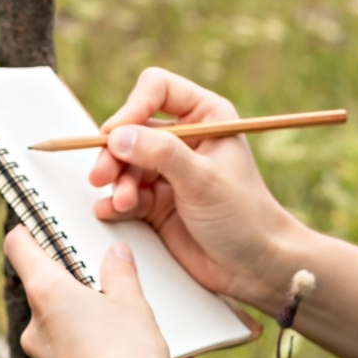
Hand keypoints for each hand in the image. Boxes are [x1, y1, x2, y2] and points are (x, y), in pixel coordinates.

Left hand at [5, 229, 195, 357]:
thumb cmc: (126, 355)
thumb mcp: (133, 303)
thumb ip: (122, 274)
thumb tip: (116, 255)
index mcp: (47, 294)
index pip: (20, 248)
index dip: (28, 231)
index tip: (37, 223)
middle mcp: (37, 328)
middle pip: (50, 293)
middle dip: (82, 287)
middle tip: (114, 283)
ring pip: (73, 332)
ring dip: (104, 328)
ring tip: (152, 335)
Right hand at [90, 67, 305, 311]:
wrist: (254, 267)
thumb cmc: (244, 216)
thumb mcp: (203, 180)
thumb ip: (161, 154)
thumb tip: (118, 136)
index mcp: (205, 116)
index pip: (157, 90)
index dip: (133, 107)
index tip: (116, 134)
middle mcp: (185, 138)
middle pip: (133, 128)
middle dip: (116, 152)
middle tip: (103, 175)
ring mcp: (169, 170)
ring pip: (125, 162)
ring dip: (117, 181)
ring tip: (123, 202)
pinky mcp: (157, 201)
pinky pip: (126, 192)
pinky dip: (115, 201)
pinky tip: (111, 211)